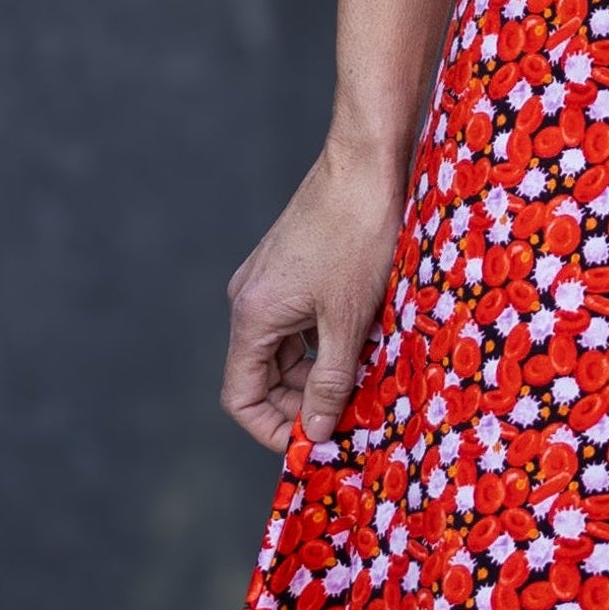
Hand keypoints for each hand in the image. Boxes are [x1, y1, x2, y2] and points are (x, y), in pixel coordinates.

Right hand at [221, 147, 405, 455]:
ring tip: (363, 383)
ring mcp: (270, 280)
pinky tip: (363, 345)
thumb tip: (314, 433)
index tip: (313, 446)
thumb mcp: (348, 320)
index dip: (272, 430)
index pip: (241, 397)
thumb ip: (329, 382)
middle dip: (301, 404)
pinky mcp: (292, 266)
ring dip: (317, 373)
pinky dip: (325, 341)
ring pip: (285, 350)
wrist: (367, 162)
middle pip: (263, 376)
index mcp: (252, 315)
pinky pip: (299, 322)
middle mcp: (250, 300)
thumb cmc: (358, 236)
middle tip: (349, 420)